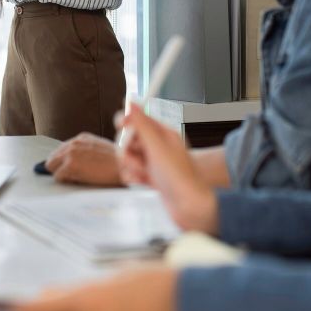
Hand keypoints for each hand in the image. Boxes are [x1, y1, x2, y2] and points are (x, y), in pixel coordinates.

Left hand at [12, 266, 176, 310]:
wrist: (192, 306)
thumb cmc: (159, 283)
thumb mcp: (120, 274)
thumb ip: (86, 286)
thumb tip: (59, 294)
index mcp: (90, 302)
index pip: (42, 310)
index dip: (22, 308)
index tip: (9, 305)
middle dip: (47, 310)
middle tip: (39, 297)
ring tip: (67, 299)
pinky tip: (93, 309)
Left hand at [46, 134, 123, 185]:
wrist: (124, 166)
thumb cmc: (118, 162)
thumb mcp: (101, 150)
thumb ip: (86, 152)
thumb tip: (76, 163)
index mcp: (82, 138)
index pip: (61, 150)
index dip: (64, 161)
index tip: (69, 169)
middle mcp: (74, 143)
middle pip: (53, 158)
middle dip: (60, 167)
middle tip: (73, 175)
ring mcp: (71, 153)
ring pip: (52, 166)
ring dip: (62, 173)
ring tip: (78, 177)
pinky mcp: (70, 164)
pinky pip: (57, 176)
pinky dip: (65, 181)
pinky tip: (79, 180)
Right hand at [118, 105, 218, 234]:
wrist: (190, 207)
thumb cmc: (181, 178)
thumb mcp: (158, 147)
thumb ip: (142, 124)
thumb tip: (131, 103)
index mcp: (163, 133)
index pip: (139, 119)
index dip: (128, 121)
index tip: (120, 125)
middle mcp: (158, 146)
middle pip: (129, 139)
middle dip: (127, 149)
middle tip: (138, 158)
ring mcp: (154, 162)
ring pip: (129, 156)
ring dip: (131, 165)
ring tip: (143, 173)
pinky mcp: (150, 177)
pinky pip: (131, 172)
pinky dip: (133, 177)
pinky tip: (141, 182)